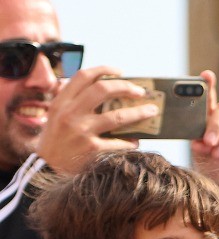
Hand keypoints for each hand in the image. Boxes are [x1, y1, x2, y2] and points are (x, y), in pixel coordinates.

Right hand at [34, 66, 158, 174]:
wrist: (46, 168)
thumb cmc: (55, 140)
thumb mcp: (55, 115)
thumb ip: (70, 99)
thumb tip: (96, 85)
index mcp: (62, 102)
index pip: (84, 76)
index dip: (104, 70)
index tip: (120, 72)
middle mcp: (70, 113)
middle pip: (103, 90)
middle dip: (126, 87)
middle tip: (140, 91)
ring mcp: (82, 131)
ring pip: (118, 116)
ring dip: (139, 112)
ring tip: (151, 111)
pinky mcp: (91, 150)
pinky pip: (118, 143)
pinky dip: (130, 142)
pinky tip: (135, 142)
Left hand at [190, 70, 218, 193]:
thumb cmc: (211, 163)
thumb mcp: (200, 154)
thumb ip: (198, 145)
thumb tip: (196, 143)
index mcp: (210, 117)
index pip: (209, 97)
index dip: (208, 85)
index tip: (206, 75)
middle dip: (215, 126)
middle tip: (208, 142)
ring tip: (218, 153)